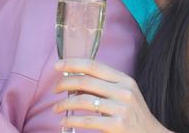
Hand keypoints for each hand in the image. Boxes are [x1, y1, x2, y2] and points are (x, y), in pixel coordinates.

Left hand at [53, 58, 169, 132]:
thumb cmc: (133, 114)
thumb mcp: (124, 94)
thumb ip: (104, 85)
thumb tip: (74, 81)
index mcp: (124, 79)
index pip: (94, 65)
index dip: (73, 63)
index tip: (57, 65)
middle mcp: (124, 91)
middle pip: (86, 81)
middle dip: (65, 83)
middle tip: (55, 89)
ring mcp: (121, 108)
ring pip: (83, 101)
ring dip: (65, 104)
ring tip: (57, 108)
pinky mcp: (117, 125)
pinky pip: (87, 120)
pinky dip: (71, 120)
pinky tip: (64, 121)